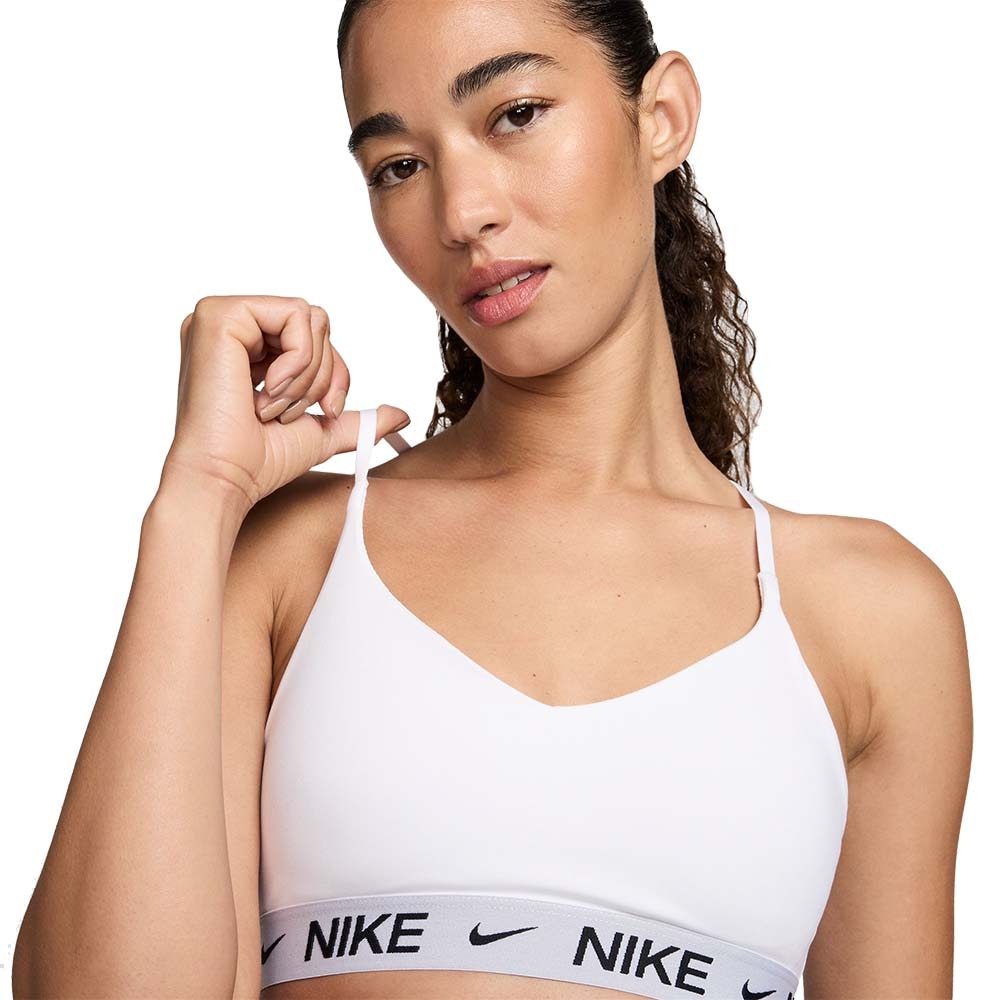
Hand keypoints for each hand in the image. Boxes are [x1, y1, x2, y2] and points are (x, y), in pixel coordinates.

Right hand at [160, 294, 409, 509]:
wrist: (227, 480)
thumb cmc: (260, 461)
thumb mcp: (319, 432)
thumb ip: (354, 418)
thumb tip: (404, 416)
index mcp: (244, 343)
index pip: (316, 333)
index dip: (335, 374)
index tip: (323, 412)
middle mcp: (229, 323)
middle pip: (316, 321)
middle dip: (321, 375)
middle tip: (288, 413)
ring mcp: (219, 315)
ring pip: (309, 316)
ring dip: (308, 373)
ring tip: (273, 406)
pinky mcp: (219, 315)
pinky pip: (294, 314)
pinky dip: (297, 360)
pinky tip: (266, 391)